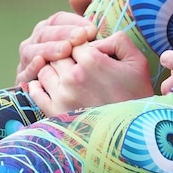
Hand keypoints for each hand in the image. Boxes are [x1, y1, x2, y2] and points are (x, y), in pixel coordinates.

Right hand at [17, 0, 97, 86]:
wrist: (82, 101)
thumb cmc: (87, 67)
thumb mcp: (90, 41)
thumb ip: (86, 13)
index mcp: (49, 30)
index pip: (57, 20)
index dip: (73, 21)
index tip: (92, 28)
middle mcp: (35, 43)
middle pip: (44, 33)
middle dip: (63, 34)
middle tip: (81, 38)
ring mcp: (26, 61)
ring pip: (33, 51)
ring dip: (49, 49)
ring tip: (66, 50)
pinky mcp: (23, 81)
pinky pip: (24, 72)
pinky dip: (32, 67)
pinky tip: (42, 63)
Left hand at [25, 33, 154, 114]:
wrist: (135, 133)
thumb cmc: (137, 95)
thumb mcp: (137, 61)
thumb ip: (118, 40)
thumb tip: (94, 39)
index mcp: (91, 60)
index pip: (74, 41)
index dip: (81, 46)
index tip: (89, 55)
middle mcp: (73, 76)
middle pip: (58, 54)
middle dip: (66, 57)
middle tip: (78, 67)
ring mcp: (61, 95)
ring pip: (44, 70)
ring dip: (53, 70)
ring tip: (66, 78)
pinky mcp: (55, 112)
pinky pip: (35, 92)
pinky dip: (38, 86)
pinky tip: (47, 86)